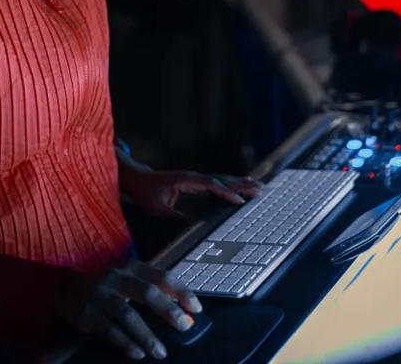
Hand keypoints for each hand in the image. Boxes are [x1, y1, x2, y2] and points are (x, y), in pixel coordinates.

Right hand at [55, 260, 203, 359]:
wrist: (65, 287)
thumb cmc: (107, 286)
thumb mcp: (128, 279)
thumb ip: (151, 290)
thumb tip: (184, 313)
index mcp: (131, 267)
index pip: (161, 276)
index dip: (181, 292)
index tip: (196, 309)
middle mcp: (116, 277)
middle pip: (147, 293)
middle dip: (168, 311)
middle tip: (184, 327)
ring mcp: (101, 295)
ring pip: (128, 315)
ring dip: (147, 335)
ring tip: (161, 352)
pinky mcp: (88, 313)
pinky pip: (109, 330)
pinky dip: (125, 343)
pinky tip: (137, 353)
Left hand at [126, 169, 262, 217]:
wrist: (139, 180)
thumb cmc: (147, 193)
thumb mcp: (157, 208)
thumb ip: (174, 214)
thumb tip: (190, 224)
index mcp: (186, 180)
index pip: (210, 185)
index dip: (225, 192)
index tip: (239, 200)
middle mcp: (194, 177)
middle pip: (221, 179)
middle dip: (241, 184)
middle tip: (260, 189)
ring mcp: (196, 178)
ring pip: (222, 180)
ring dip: (240, 183)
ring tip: (259, 186)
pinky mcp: (196, 182)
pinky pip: (217, 183)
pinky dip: (231, 185)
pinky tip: (242, 187)